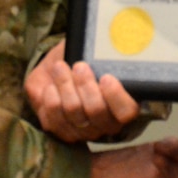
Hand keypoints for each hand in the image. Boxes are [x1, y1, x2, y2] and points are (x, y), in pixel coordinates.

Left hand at [25, 41, 139, 141]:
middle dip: (86, 85)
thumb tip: (109, 47)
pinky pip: (54, 116)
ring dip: (65, 85)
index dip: (116, 97)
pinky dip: (51, 96)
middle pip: (97, 111)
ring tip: (60, 67)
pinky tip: (51, 85)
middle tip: (79, 66)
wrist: (57, 68)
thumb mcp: (96, 53)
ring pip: (74, 111)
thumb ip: (105, 54)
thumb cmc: (82, 60)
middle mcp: (104, 122)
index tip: (106, 78)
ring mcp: (82, 130)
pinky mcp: (59, 130)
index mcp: (122, 104)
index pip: (126, 111)